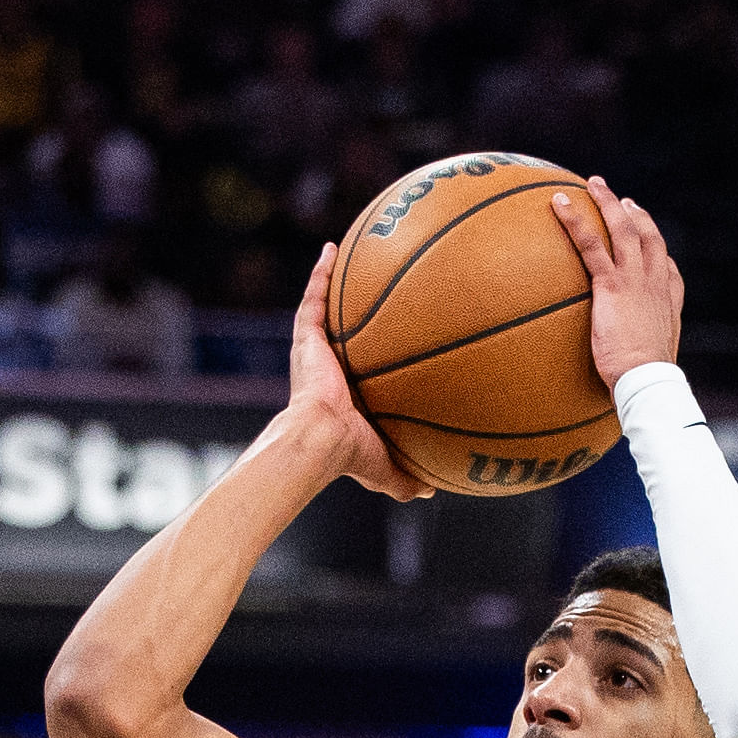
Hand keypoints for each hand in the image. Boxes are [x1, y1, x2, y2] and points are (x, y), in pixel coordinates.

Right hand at [283, 244, 430, 501]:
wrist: (322, 439)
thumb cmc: (350, 455)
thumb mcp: (386, 466)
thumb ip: (407, 476)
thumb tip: (431, 490)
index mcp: (345, 394)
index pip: (359, 365)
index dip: (371, 350)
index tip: (388, 334)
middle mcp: (329, 368)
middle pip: (343, 330)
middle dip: (353, 309)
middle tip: (374, 285)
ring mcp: (315, 351)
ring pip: (325, 308)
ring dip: (332, 281)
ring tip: (349, 251)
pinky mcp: (305, 340)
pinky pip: (313, 298)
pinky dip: (320, 273)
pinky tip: (331, 248)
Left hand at [555, 175, 681, 387]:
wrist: (646, 381)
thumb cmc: (645, 383)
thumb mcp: (649, 367)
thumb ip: (639, 358)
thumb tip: (627, 375)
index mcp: (668, 302)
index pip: (669, 269)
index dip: (659, 251)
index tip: (649, 237)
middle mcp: (656, 283)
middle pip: (648, 237)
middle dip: (636, 215)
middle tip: (623, 200)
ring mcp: (636, 280)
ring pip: (622, 229)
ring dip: (607, 203)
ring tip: (592, 184)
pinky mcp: (612, 284)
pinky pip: (590, 244)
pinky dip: (574, 220)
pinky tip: (558, 203)